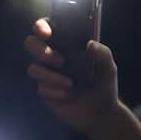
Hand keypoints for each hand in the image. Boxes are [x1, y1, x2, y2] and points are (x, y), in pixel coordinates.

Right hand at [24, 18, 118, 133]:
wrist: (100, 113)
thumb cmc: (104, 85)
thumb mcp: (109, 68)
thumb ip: (103, 54)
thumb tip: (89, 44)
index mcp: (68, 44)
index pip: (47, 27)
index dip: (41, 26)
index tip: (47, 33)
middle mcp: (54, 55)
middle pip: (31, 43)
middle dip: (40, 50)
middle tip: (60, 60)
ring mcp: (47, 73)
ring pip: (33, 68)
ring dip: (50, 76)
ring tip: (70, 83)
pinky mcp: (45, 90)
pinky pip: (41, 87)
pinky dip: (56, 91)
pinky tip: (69, 95)